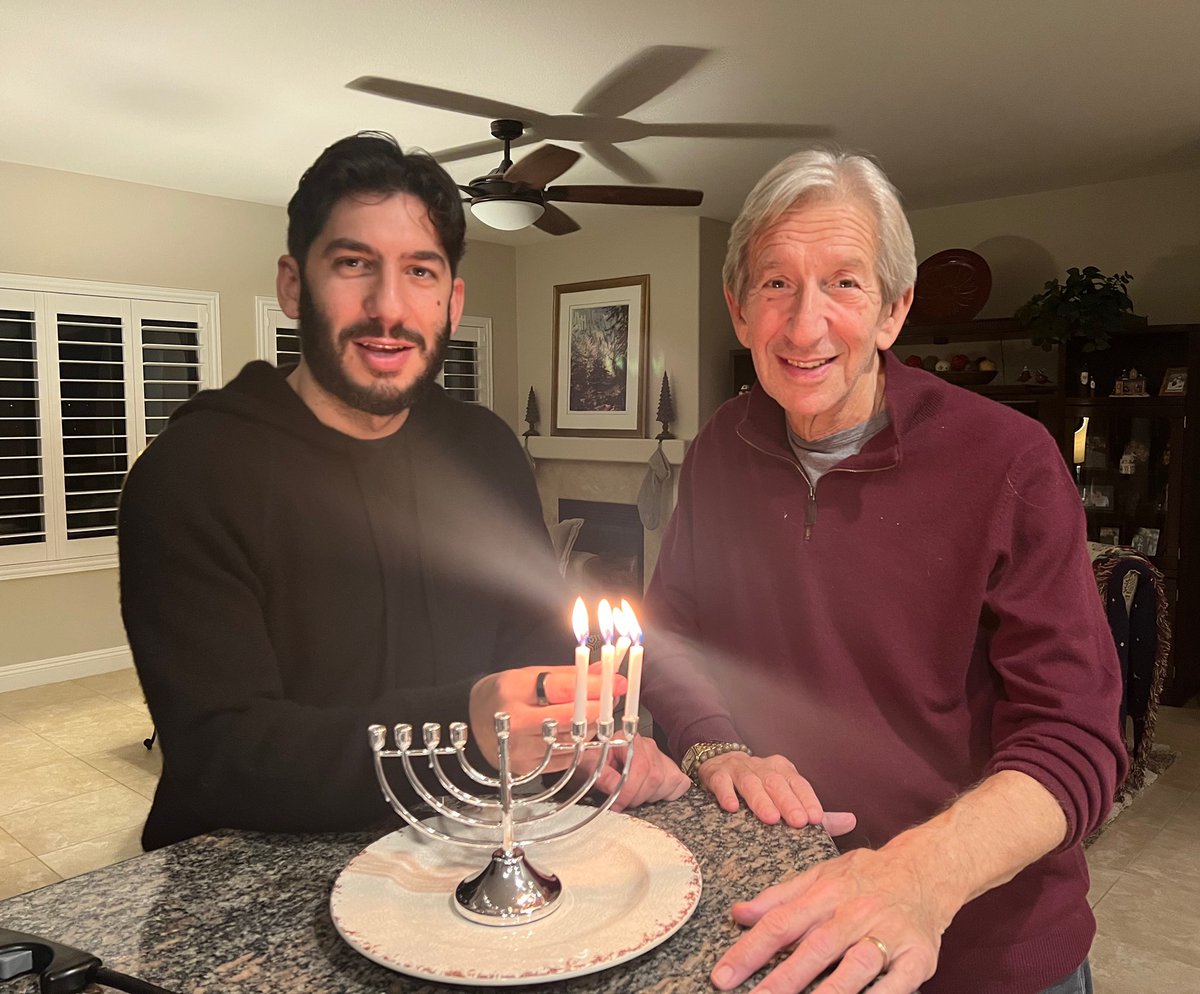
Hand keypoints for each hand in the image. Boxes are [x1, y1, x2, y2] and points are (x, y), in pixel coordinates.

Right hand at [469, 663, 623, 773]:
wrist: (471, 724)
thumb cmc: (504, 695)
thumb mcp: (530, 675)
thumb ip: (569, 675)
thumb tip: (606, 672)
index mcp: (513, 691)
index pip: (562, 688)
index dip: (594, 685)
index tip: (617, 681)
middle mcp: (514, 722)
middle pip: (571, 718)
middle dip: (600, 708)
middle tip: (614, 698)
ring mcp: (521, 750)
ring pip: (573, 740)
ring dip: (594, 726)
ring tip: (600, 713)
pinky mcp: (528, 770)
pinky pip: (566, 758)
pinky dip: (581, 744)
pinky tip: (583, 732)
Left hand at [576, 735, 690, 810]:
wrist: (596, 761)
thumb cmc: (594, 762)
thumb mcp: (589, 765)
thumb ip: (601, 775)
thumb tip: (615, 786)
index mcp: (629, 740)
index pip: (640, 767)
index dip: (630, 790)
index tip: (617, 804)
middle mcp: (648, 746)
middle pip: (655, 777)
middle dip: (637, 797)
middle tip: (622, 802)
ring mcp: (661, 757)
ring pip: (668, 781)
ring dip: (650, 797)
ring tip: (633, 795)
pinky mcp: (669, 768)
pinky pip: (680, 784)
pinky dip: (668, 794)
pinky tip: (650, 794)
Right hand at [699, 752, 855, 835]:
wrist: (719, 763)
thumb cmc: (760, 787)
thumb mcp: (788, 795)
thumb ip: (815, 812)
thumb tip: (851, 821)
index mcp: (783, 770)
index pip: (798, 783)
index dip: (807, 799)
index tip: (816, 819)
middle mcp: (762, 767)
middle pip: (777, 782)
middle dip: (788, 802)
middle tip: (798, 822)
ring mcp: (738, 769)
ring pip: (751, 782)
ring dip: (760, 799)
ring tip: (770, 818)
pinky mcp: (716, 774)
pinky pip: (721, 782)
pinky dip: (726, 793)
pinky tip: (730, 808)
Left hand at [711, 845, 946, 993]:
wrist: (927, 867)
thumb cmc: (865, 876)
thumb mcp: (820, 875)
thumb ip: (779, 897)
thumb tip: (737, 913)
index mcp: (826, 892)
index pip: (780, 923)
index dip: (749, 950)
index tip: (722, 976)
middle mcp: (854, 912)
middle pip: (815, 948)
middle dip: (782, 980)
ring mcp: (888, 934)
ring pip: (855, 966)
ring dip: (829, 993)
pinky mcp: (918, 955)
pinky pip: (898, 983)